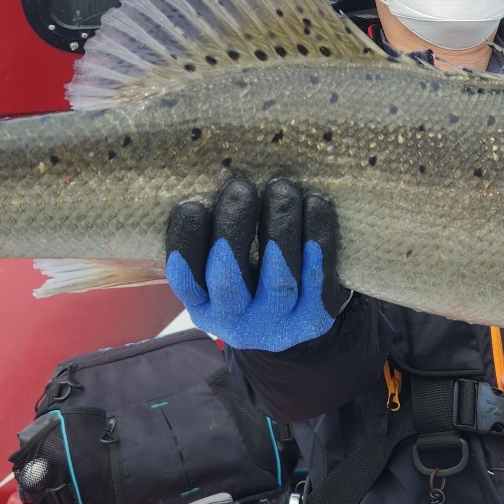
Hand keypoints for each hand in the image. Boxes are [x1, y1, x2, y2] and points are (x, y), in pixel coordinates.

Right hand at [165, 177, 347, 351]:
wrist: (296, 314)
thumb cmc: (249, 272)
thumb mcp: (220, 262)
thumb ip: (211, 233)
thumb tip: (206, 178)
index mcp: (203, 306)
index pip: (186, 279)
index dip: (186, 243)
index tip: (192, 205)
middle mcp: (234, 323)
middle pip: (229, 279)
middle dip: (233, 229)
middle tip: (240, 187)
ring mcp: (276, 325)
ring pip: (279, 279)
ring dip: (280, 227)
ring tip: (281, 189)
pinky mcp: (315, 316)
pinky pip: (317, 278)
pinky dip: (317, 238)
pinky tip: (315, 204)